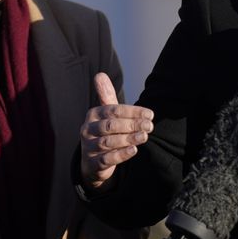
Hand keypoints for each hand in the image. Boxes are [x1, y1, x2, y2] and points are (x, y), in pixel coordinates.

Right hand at [79, 72, 154, 191]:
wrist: (93, 163)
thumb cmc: (105, 133)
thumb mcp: (107, 115)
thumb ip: (107, 96)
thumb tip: (100, 74)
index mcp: (93, 114)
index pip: (114, 110)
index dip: (133, 112)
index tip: (150, 114)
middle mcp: (87, 129)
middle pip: (111, 125)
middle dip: (132, 124)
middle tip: (150, 126)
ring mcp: (88, 147)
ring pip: (108, 141)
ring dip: (128, 138)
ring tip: (144, 136)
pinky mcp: (92, 164)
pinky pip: (107, 158)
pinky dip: (121, 154)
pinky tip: (134, 150)